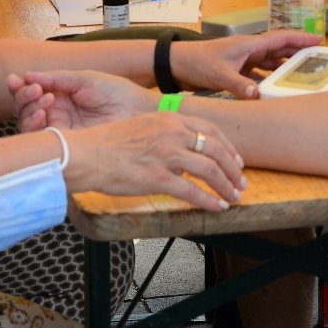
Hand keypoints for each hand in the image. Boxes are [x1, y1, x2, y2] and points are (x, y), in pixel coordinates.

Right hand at [9, 68, 155, 131]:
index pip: (30, 94)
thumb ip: (56, 79)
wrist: (136, 110)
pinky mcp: (65, 145)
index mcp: (59, 97)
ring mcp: (59, 131)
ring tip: (44, 99)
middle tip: (35, 90)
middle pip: (24, 110)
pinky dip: (35, 127)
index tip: (14, 80)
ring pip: (27, 125)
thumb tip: (27, 76)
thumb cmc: (115, 92)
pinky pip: (40, 140)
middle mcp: (55, 115)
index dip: (19, 88)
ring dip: (28, 110)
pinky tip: (43, 115)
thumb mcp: (84, 79)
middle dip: (23, 98)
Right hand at [71, 111, 245, 210]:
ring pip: (209, 170)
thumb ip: (167, 136)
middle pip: (216, 149)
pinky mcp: (158, 178)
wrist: (86, 154)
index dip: (228, 146)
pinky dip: (209, 201)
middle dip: (233, 168)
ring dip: (226, 185)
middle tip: (241, 182)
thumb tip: (184, 157)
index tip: (237, 160)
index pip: (210, 129)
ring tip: (234, 197)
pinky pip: (192, 191)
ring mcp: (167, 155)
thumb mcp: (144, 128)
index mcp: (170, 119)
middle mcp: (173, 133)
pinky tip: (218, 207)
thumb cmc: (108, 143)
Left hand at [172, 31, 322, 97]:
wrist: (175, 64)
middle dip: (297, 51)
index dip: (300, 39)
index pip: (280, 39)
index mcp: (248, 44)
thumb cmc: (196, 63)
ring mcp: (241, 59)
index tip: (318, 40)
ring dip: (284, 65)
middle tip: (317, 57)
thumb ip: (239, 85)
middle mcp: (248, 49)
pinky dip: (267, 78)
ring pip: (269, 60)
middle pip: (278, 48)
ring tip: (301, 72)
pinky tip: (273, 88)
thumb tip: (258, 95)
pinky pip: (257, 72)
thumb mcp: (219, 75)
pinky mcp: (234, 69)